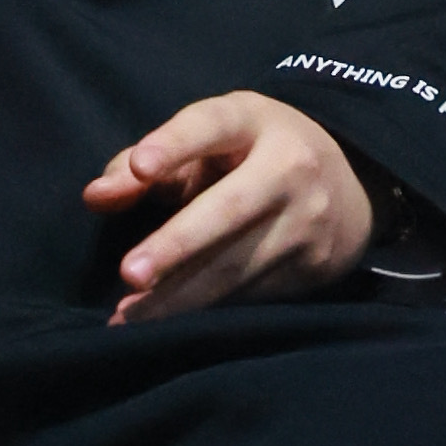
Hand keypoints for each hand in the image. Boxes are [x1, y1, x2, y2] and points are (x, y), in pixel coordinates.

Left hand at [83, 91, 374, 323]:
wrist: (351, 185)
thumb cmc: (252, 154)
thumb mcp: (208, 140)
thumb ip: (146, 164)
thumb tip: (94, 197)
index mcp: (253, 121)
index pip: (211, 125)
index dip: (176, 144)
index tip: (141, 168)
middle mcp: (288, 166)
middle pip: (229, 208)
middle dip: (177, 244)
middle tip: (129, 274)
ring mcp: (307, 219)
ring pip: (238, 263)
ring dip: (181, 296)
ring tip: (131, 317)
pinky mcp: (314, 265)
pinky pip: (252, 292)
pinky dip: (208, 310)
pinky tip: (170, 324)